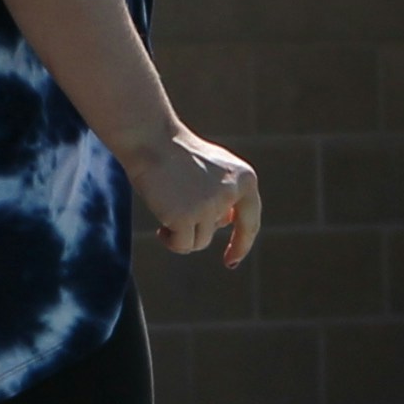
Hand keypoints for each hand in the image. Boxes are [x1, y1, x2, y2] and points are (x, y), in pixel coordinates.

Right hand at [118, 125, 261, 264]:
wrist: (152, 142)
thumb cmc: (178, 155)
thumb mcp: (213, 169)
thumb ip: (226, 192)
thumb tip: (228, 222)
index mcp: (245, 179)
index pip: (250, 221)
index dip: (242, 244)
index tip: (231, 262)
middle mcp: (231, 193)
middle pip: (217, 231)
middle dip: (196, 228)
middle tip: (178, 210)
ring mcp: (209, 206)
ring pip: (200, 242)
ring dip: (181, 236)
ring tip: (167, 214)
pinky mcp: (186, 217)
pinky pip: (182, 245)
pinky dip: (170, 241)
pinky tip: (160, 228)